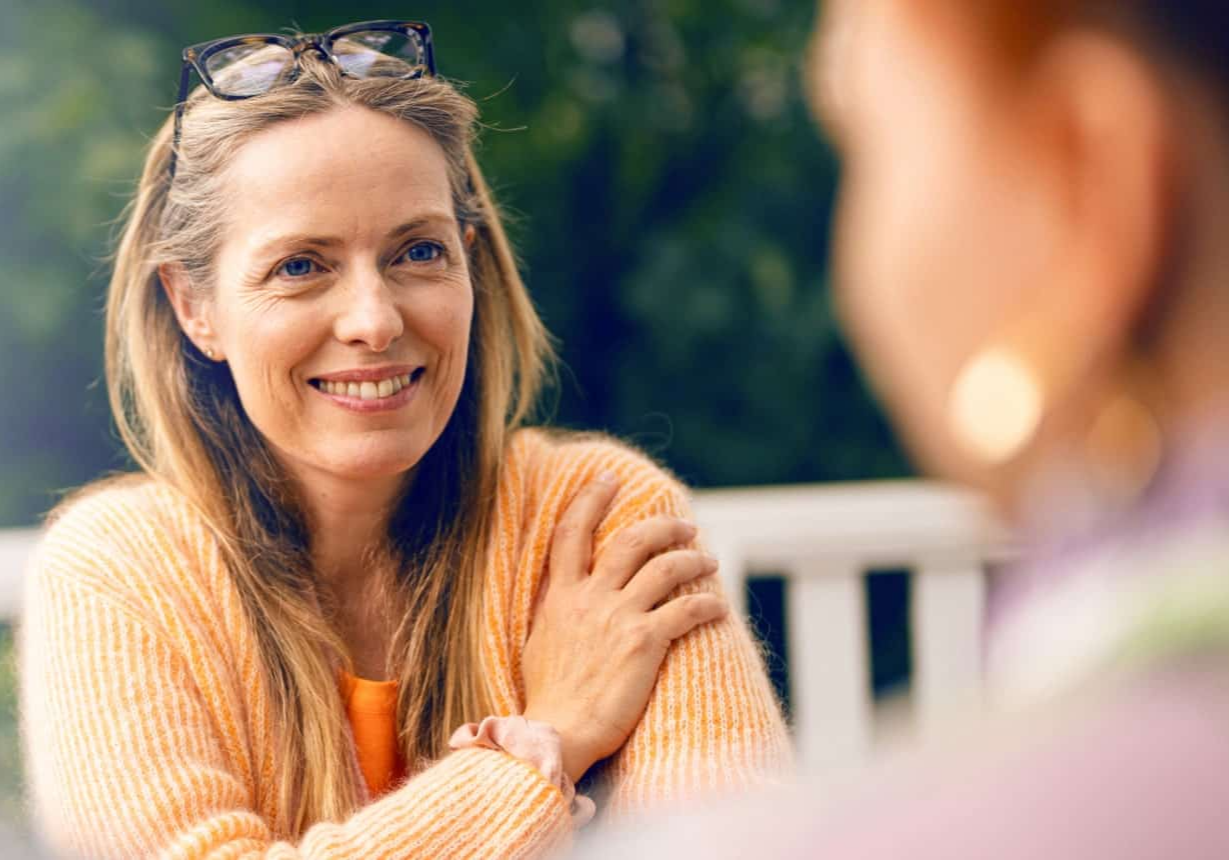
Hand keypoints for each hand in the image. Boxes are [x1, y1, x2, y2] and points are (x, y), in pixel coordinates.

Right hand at [521, 473, 727, 782]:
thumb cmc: (549, 697)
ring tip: (708, 562)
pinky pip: (686, 611)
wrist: (557, 731)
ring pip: (666, 568)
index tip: (608, 478)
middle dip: (663, 526)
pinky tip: (719, 608)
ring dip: (694, 560)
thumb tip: (565, 597)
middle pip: (631, 541)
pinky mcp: (645, 642)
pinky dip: (707, 605)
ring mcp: (618, 617)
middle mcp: (590, 598)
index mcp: (561, 596)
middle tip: (685, 524)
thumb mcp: (539, 642)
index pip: (572, 532)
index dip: (590, 499)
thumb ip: (556, 612)